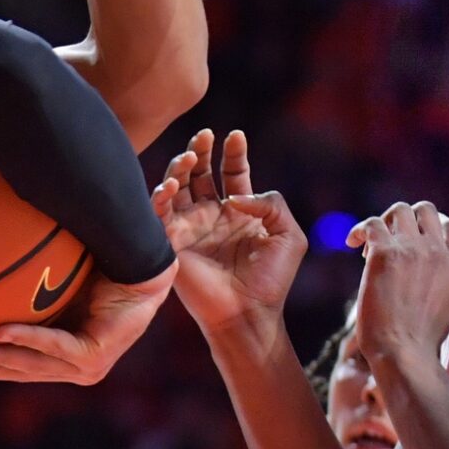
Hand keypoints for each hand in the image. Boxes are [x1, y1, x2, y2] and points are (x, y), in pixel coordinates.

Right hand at [0, 265, 174, 382]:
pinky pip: (55, 347)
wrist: (143, 264)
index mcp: (65, 355)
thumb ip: (25, 290)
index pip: (17, 364)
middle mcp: (75, 367)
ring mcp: (86, 367)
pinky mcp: (96, 356)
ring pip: (31, 365)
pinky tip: (0, 332)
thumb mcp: (53, 286)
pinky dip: (28, 338)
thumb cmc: (101, 268)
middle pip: (18, 371)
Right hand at [157, 130, 306, 335]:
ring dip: (179, 166)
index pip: (232, 173)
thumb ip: (272, 203)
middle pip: (200, 173)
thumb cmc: (272, 279)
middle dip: (200, 150)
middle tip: (204, 136)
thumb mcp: (290, 235)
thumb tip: (237, 195)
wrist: (248, 313)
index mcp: (239, 213)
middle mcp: (211, 216)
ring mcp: (189, 228)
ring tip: (190, 157)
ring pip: (176, 186)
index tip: (235, 136)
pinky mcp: (171, 243)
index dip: (233, 153)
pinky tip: (173, 183)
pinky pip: (159, 212)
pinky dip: (161, 194)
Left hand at [348, 202, 448, 366]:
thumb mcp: (447, 304)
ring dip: (383, 222)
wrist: (405, 351)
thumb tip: (427, 274)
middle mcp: (438, 251)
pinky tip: (351, 243)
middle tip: (389, 240)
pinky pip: (370, 223)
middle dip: (405, 219)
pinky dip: (359, 230)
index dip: (429, 226)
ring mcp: (412, 249)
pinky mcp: (385, 253)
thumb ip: (442, 280)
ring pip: (398, 210)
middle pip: (425, 210)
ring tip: (370, 245)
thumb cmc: (420, 339)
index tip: (413, 240)